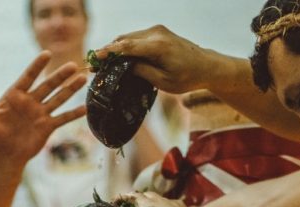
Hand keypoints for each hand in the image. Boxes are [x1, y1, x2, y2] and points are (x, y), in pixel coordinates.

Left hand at [0, 52, 86, 162]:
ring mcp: (40, 113)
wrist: (4, 156)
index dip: (36, 66)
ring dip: (70, 89)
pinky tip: (86, 108)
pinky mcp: (47, 127)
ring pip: (58, 98)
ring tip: (83, 78)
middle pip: (47, 85)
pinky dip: (74, 114)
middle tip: (73, 65)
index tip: (46, 53)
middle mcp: (30, 102)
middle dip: (60, 76)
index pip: (28, 77)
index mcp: (15, 96)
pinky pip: (62, 119)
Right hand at [95, 26, 213, 93]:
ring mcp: (157, 30)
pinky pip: (136, 38)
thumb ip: (142, 72)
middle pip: (125, 39)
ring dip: (115, 49)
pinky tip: (117, 58)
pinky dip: (125, 47)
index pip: (128, 46)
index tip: (95, 58)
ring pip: (128, 37)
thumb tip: (122, 66)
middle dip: (108, 51)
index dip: (109, 52)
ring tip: (102, 63)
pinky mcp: (157, 32)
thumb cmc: (187, 78)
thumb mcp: (164, 82)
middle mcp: (157, 34)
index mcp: (159, 47)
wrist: (206, 65)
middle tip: (93, 66)